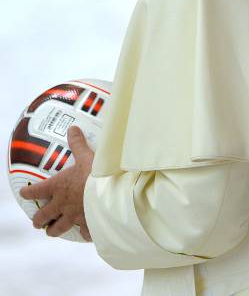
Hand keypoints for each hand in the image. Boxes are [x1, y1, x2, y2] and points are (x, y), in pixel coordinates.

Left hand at [20, 125, 93, 240]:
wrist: (110, 193)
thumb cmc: (95, 174)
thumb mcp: (86, 156)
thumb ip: (77, 143)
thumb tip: (72, 128)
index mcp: (59, 187)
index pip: (37, 191)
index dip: (28, 192)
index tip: (24, 192)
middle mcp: (62, 204)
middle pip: (43, 216)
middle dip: (38, 219)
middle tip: (37, 221)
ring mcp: (74, 216)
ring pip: (58, 228)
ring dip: (53, 229)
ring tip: (51, 231)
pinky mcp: (87, 224)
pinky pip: (83, 232)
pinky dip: (83, 233)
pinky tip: (84, 233)